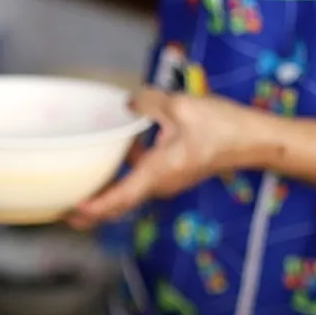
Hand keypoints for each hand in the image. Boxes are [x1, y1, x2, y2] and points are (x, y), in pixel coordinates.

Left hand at [68, 89, 275, 227]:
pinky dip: (120, 177)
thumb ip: (148, 102)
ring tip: (74, 187)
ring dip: (102, 194)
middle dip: (88, 211)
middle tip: (58, 210)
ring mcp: (166, 182)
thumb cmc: (223, 126)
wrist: (257, 140)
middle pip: (118, 205)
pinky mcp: (172, 175)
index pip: (120, 199)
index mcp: (158, 172)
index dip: (93, 208)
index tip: (70, 210)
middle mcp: (159, 185)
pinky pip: (139, 181)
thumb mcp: (181, 106)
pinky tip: (112, 155)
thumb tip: (126, 102)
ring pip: (127, 194)